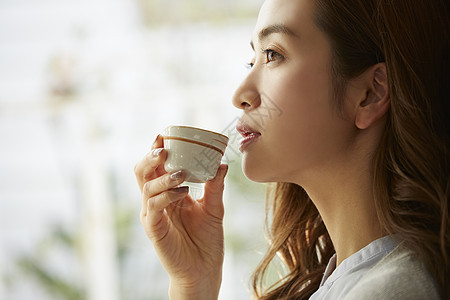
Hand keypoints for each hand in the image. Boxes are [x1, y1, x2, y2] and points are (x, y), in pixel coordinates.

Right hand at [134, 134, 227, 299]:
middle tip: (163, 147)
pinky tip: (183, 192)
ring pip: (146, 187)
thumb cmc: (206, 240)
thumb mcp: (214, 208)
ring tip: (181, 172)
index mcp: (169, 192)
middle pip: (143, 172)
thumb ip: (215, 187)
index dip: (157, 149)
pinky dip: (166, 196)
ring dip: (162, 176)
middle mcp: (157, 200)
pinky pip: (153, 207)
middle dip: (150, 157)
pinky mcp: (154, 229)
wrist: (204, 270)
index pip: (158, 166)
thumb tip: (222, 163)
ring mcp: (153, 214)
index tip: (165, 134)